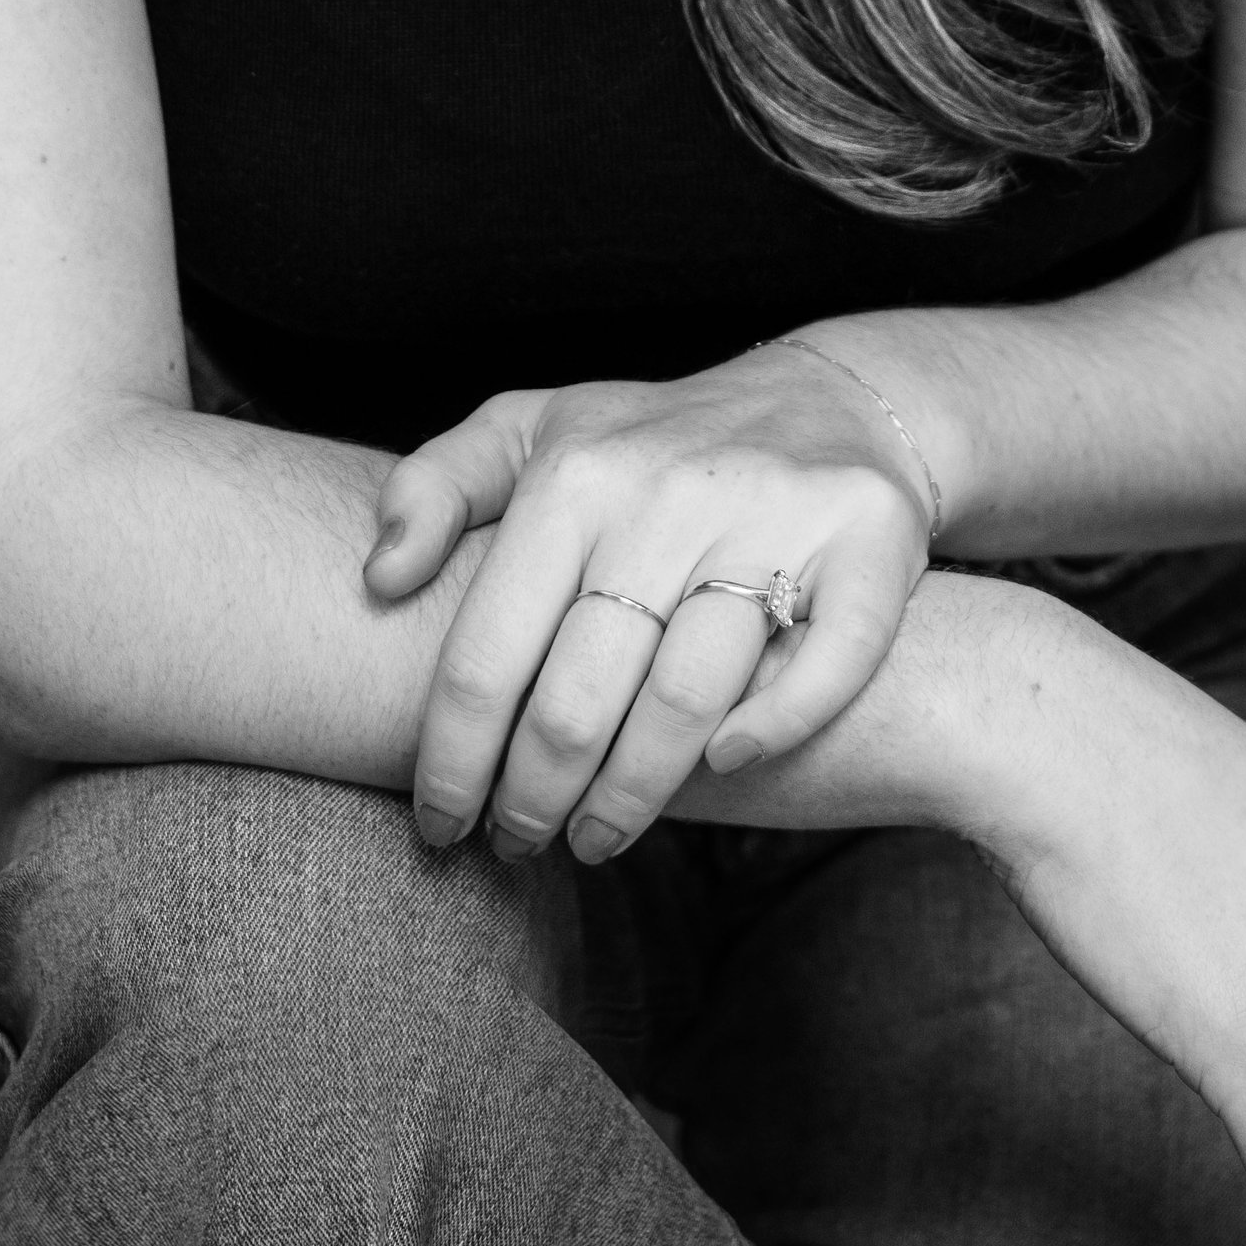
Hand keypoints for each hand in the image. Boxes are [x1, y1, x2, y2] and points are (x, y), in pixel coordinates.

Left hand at [363, 348, 933, 866]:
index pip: (486, 653)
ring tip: (594, 839)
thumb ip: (435, 487)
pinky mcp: (867, 546)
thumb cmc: (653, 441)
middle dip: (532, 801)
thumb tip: (378, 577)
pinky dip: (767, 735)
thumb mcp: (531, 429)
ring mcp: (772, 517)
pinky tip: (721, 769)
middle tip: (519, 845)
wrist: (830, 401)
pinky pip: (818, 674)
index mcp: (576, 470)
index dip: (451, 761)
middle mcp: (670, 491)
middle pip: (577, 701)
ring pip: (683, 708)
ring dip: (629, 801)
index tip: (441, 823)